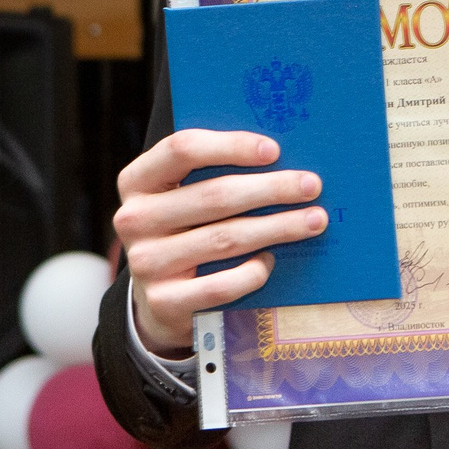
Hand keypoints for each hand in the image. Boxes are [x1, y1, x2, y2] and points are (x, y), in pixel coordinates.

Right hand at [114, 129, 325, 355]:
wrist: (159, 299)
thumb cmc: (185, 230)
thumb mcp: (183, 195)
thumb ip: (215, 171)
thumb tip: (282, 155)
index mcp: (137, 181)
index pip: (182, 150)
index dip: (230, 146)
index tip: (274, 150)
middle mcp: (134, 220)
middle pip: (213, 196)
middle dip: (271, 189)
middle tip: (311, 186)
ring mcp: (146, 263)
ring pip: (224, 239)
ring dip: (277, 227)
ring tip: (314, 220)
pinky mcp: (164, 302)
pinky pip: (220, 285)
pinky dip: (251, 272)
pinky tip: (271, 260)